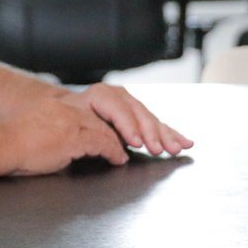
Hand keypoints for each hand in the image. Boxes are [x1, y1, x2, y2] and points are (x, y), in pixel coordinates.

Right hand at [5, 98, 129, 174]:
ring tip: (126, 153)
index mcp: (57, 105)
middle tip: (129, 142)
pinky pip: (102, 142)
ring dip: (119, 142)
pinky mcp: (72, 136)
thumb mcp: (36, 131)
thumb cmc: (9, 145)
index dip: (105, 124)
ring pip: (105, 129)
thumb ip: (55, 135)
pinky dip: (113, 151)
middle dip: (119, 130)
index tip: (114, 134)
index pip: (89, 112)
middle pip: (102, 117)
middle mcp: (67, 108)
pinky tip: (118, 159)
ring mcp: (70, 121)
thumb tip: (64, 151)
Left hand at [63, 84, 193, 157]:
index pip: (117, 109)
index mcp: (100, 95)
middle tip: (160, 148)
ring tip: (176, 148)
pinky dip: (170, 134)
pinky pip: (156, 125)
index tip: (136, 143)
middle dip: (152, 132)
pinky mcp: (138, 117)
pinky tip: (184, 141)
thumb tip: (117, 151)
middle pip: (139, 113)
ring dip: (165, 135)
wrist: (63, 114)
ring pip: (151, 119)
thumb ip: (93, 135)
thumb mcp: (72, 124)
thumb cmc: (64, 121)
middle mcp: (118, 97)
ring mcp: (130, 106)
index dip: (128, 126)